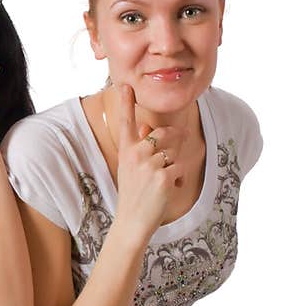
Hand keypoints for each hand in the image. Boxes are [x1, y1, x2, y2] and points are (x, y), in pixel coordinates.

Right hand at [113, 85, 184, 239]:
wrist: (132, 220)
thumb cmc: (133, 193)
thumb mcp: (131, 167)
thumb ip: (139, 145)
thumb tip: (147, 127)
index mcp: (126, 150)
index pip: (126, 122)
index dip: (126, 103)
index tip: (124, 85)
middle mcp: (135, 154)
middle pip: (164, 134)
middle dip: (174, 141)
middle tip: (169, 157)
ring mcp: (149, 165)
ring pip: (175, 150)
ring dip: (175, 163)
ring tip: (163, 178)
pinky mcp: (163, 177)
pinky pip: (180, 167)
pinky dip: (179, 178)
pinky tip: (169, 188)